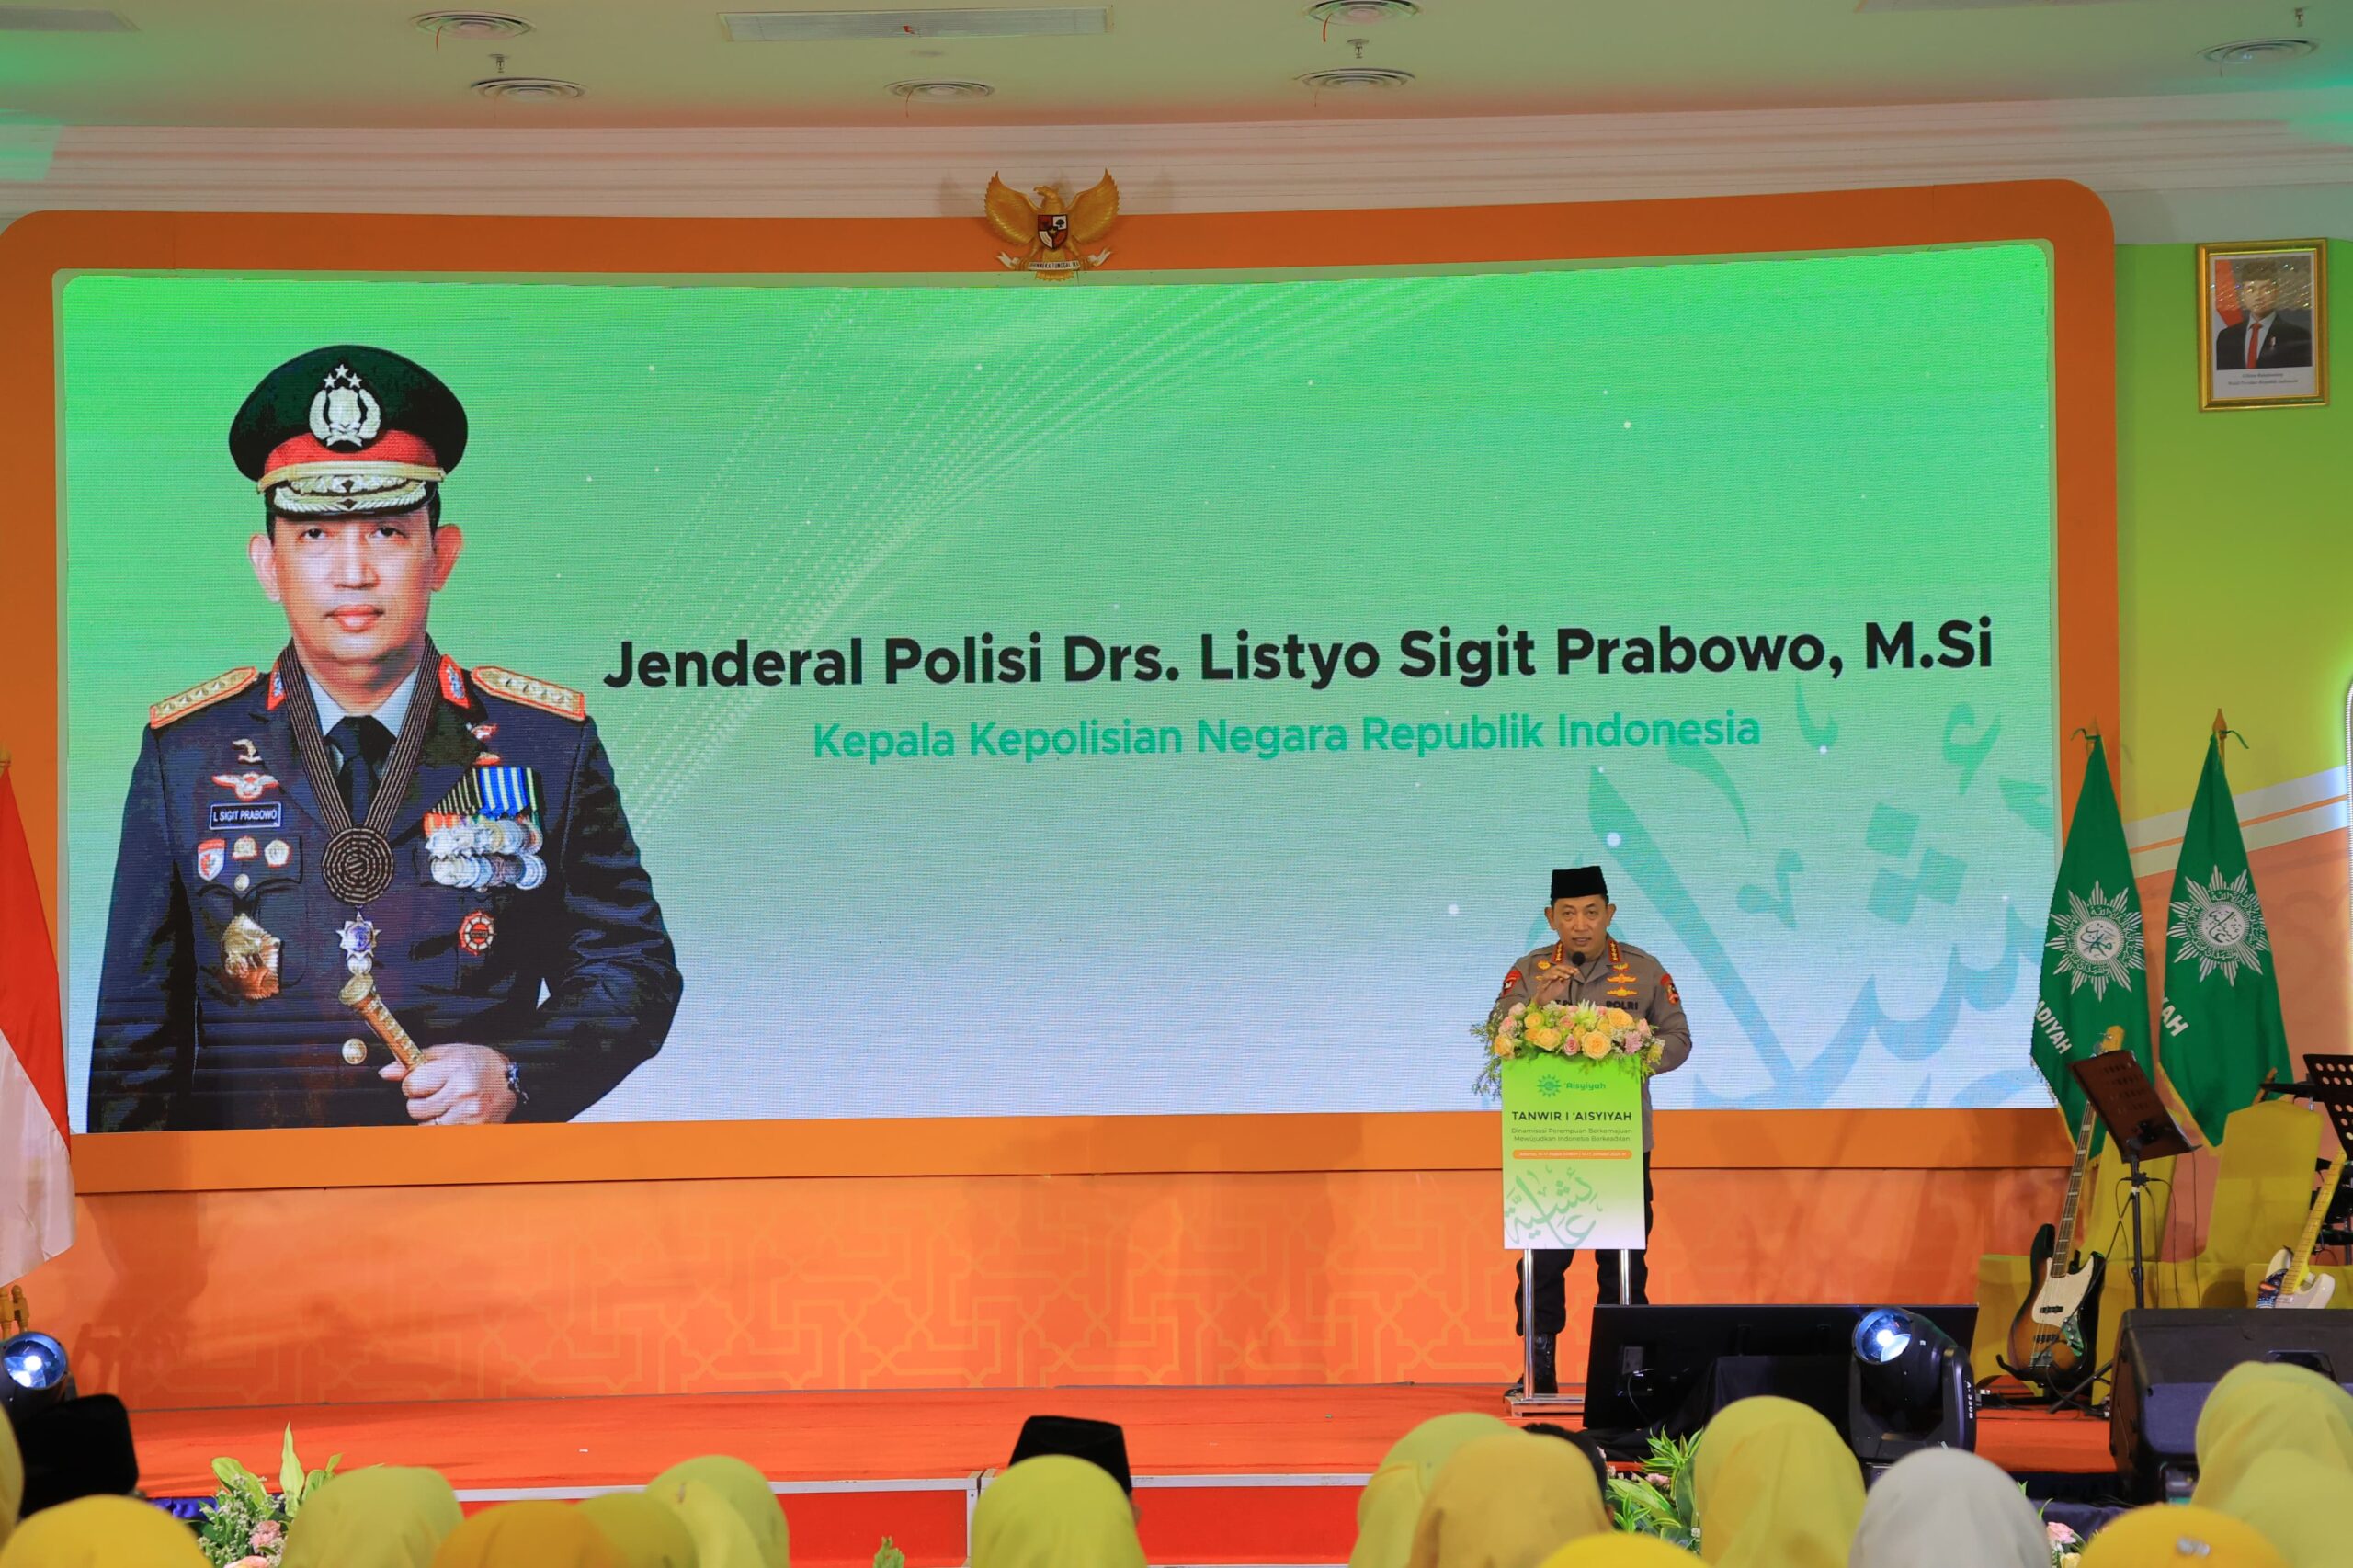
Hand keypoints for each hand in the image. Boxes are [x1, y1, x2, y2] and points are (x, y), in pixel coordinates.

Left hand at [379, 1043, 516, 1124]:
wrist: (510, 1080)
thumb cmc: (480, 1064)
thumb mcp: (448, 1052)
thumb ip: (415, 1060)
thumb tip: (387, 1072)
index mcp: (455, 1068)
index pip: (411, 1085)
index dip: (414, 1083)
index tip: (425, 1081)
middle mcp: (462, 1092)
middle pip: (415, 1108)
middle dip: (421, 1101)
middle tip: (438, 1093)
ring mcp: (469, 1114)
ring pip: (426, 1124)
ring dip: (431, 1116)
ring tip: (447, 1104)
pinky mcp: (473, 1129)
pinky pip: (441, 1133)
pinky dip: (442, 1126)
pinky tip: (453, 1115)